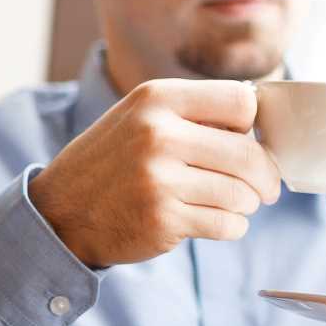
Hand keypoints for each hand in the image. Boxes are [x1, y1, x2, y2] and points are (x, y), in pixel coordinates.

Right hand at [26, 79, 281, 268]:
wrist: (60, 211)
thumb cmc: (111, 163)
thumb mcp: (139, 117)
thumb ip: (192, 113)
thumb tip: (261, 125)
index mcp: (156, 98)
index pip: (241, 102)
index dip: (252, 126)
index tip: (247, 142)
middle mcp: (157, 134)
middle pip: (250, 154)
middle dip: (265, 176)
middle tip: (265, 188)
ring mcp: (159, 178)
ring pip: (242, 194)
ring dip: (245, 204)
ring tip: (227, 203)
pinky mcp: (163, 219)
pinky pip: (228, 224)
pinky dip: (231, 226)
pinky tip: (212, 220)